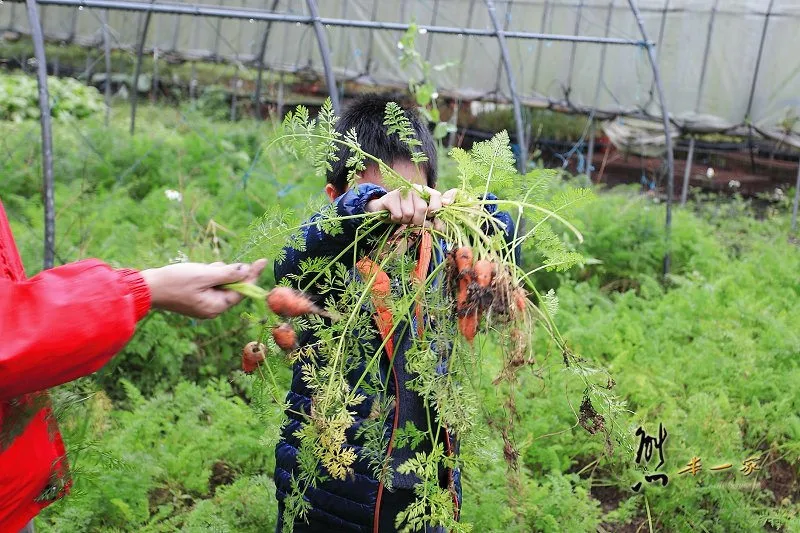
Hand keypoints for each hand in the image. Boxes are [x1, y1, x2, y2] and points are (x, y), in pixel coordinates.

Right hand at [141, 259, 266, 318]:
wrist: (148, 287)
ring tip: (199, 269)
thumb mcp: (205, 275)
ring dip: (215, 272)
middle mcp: (212, 309)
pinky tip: (196, 270)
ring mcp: (203, 304)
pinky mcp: (196, 298)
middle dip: (226, 273)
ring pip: (220, 283)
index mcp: (216, 307)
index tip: (262, 261)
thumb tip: (246, 270)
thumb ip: (228, 274)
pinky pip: (209, 284)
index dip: (252, 275)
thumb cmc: (176, 281)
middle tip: (212, 267)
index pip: (242, 291)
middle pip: (231, 287)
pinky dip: (207, 275)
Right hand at [365, 186, 457, 225]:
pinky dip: (396, 219)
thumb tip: (444, 221)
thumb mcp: (422, 214)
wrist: (384, 210)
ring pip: (409, 214)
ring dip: (405, 220)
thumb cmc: (407, 212)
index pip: (436, 196)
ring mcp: (401, 191)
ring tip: (402, 216)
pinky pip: (398, 215)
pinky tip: (393, 215)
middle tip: (411, 219)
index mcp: (424, 191)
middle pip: (422, 208)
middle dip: (417, 220)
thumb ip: (435, 216)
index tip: (431, 216)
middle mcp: (414, 188)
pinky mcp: (390, 197)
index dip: (436, 209)